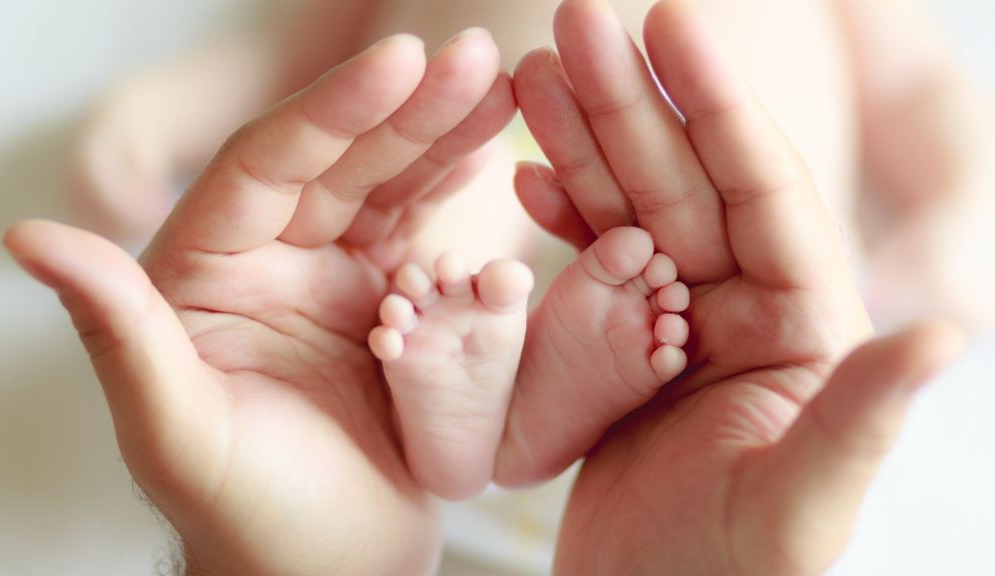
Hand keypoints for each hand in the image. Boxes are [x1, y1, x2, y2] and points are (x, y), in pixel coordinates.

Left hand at [6, 30, 513, 575]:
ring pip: (386, 188)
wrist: (329, 570)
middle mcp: (265, 262)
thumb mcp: (179, 433)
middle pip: (339, 164)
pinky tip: (488, 151)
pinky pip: (421, 234)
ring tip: (497, 85)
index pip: (268, 167)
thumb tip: (30, 236)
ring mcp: (330, 279)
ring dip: (440, 136)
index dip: (334, 110)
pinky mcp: (385, 303)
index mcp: (203, 275)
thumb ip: (120, 330)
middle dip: (406, 109)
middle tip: (471, 58)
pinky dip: (454, 191)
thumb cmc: (249, 520)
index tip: (399, 59)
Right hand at [512, 1, 962, 572]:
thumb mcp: (797, 509)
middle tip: (571, 23)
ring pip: (630, 213)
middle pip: (685, 185)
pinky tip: (524, 176)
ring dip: (582, 145)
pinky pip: (591, 268)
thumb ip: (859, 418)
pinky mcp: (623, 353)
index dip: (715, 105)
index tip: (667, 21)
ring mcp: (679, 329)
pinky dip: (559, 221)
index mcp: (802, 331)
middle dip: (628, 102)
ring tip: (530, 74)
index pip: (761, 192)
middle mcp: (746, 315)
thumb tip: (945, 333)